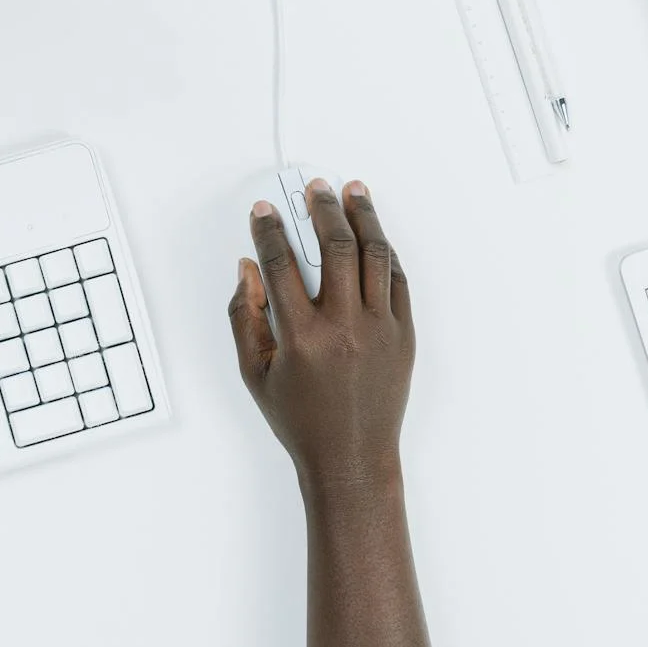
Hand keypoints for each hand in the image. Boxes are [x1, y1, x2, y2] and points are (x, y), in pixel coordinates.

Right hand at [228, 178, 414, 494]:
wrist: (350, 458)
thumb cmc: (301, 420)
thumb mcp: (254, 372)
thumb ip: (244, 316)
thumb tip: (248, 269)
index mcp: (301, 337)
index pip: (281, 264)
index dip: (269, 230)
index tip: (264, 210)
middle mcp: (343, 328)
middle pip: (334, 247)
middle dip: (322, 208)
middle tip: (315, 188)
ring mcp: (379, 329)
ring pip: (374, 255)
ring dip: (363, 217)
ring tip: (353, 192)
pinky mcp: (403, 335)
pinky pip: (397, 280)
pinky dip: (385, 253)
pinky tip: (375, 235)